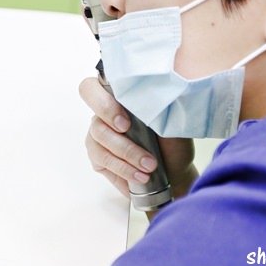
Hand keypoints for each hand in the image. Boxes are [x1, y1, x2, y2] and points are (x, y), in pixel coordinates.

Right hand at [79, 77, 197, 200]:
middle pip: (97, 122)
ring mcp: (98, 137)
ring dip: (127, 157)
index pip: (91, 89)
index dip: (102, 104)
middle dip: (121, 141)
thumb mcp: (169, 119)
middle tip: (145, 155)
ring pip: (99, 145)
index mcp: (117, 98)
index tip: (126, 123)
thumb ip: (155, 107)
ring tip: (149, 168)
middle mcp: (103, 116)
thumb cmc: (171, 141)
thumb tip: (152, 99)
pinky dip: (123, 170)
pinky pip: (103, 162)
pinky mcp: (98, 159)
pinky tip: (139, 177)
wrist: (174, 168)